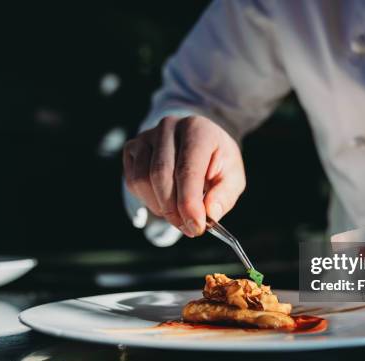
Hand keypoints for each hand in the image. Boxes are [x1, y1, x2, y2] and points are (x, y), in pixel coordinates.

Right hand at [123, 115, 245, 236]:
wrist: (199, 144)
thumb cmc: (217, 162)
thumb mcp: (232, 177)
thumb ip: (224, 195)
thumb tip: (210, 213)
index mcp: (197, 129)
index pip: (187, 169)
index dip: (189, 202)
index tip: (196, 227)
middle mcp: (168, 127)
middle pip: (160, 175)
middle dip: (174, 209)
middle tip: (189, 229)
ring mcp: (146, 135)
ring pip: (142, 180)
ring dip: (160, 207)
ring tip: (179, 215)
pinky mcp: (133, 148)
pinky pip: (132, 181)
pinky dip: (148, 200)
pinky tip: (165, 202)